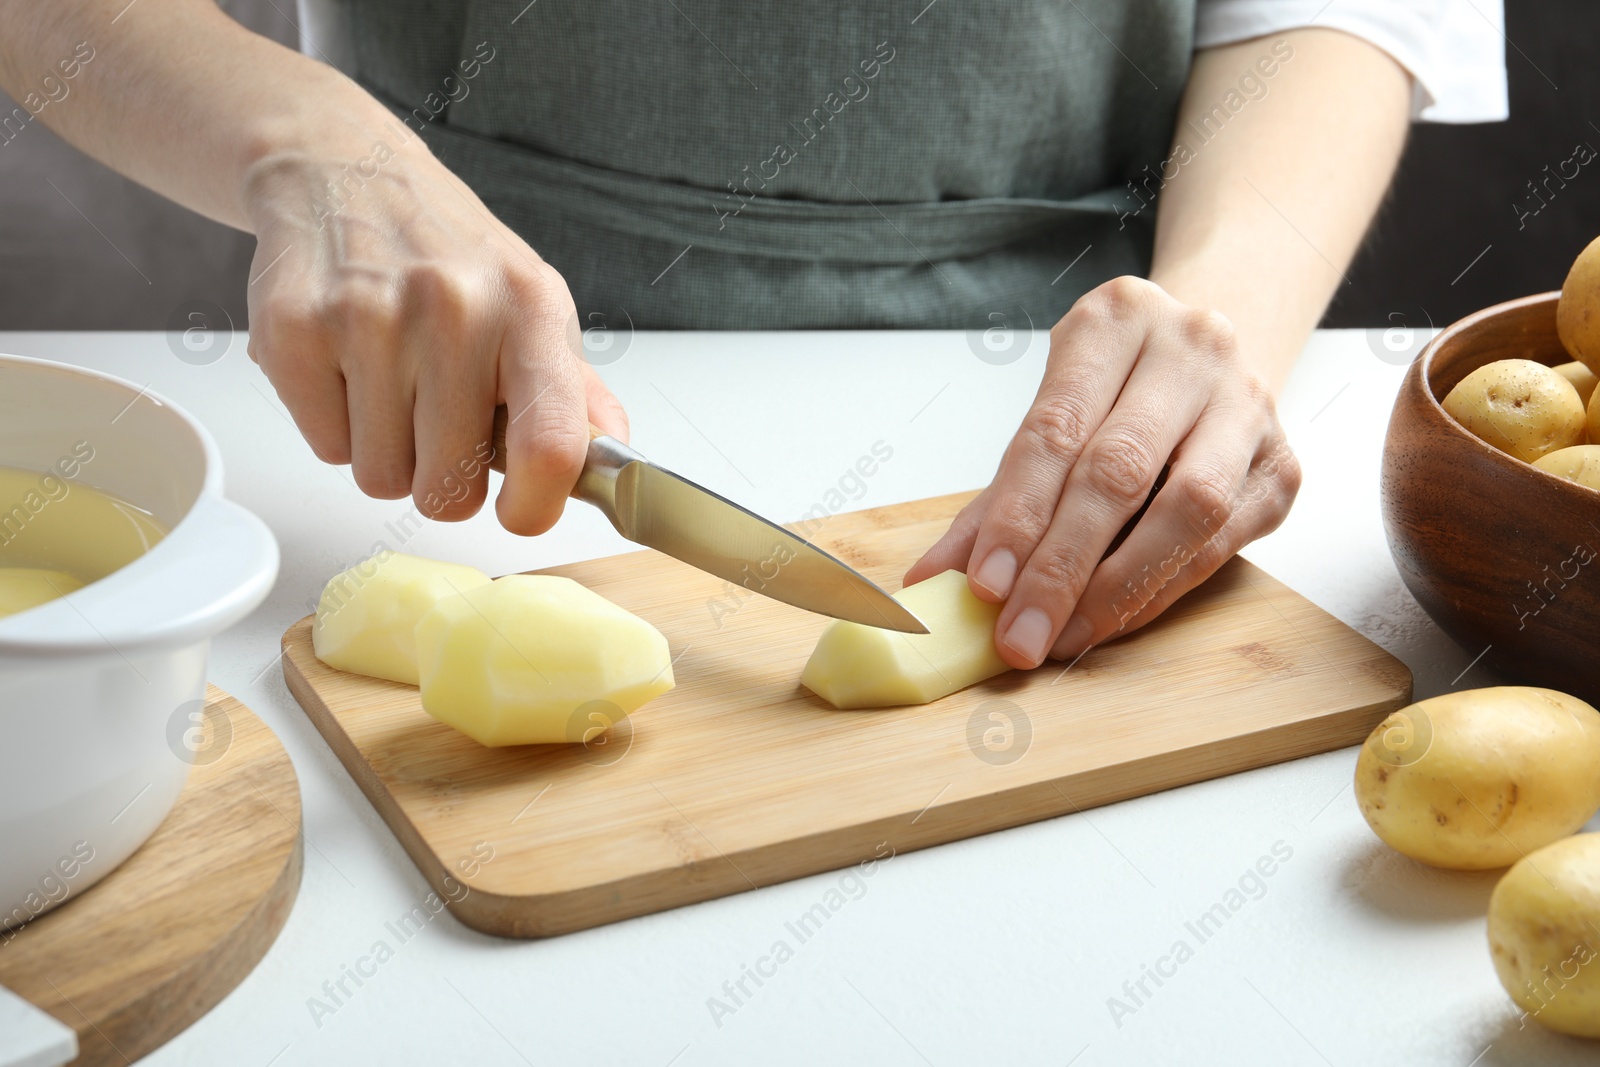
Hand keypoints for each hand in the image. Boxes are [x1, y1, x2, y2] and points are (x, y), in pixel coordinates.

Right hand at [241, 127, 625, 533]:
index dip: (536, 506)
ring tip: (391, 385)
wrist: (342, 170)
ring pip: (382, 477)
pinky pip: (326, 448)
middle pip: (450, 486)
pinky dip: (335, 427)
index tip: (520, 512)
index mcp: (530, 308)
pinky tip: (347, 367)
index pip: (551, 444)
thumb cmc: (448, 253)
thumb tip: (615, 459)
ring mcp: (367, 316)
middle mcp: (454, 307)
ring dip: (387, 452)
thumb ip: (577, 393)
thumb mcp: (532, 304)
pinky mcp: (292, 331)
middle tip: (438, 426)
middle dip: (444, 479)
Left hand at [906, 276, 1301, 668]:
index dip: (1018, 514)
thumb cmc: (1116, 390)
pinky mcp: (1281, 465)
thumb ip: (994, 498)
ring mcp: (1248, 405)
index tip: (985, 586)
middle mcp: (1192, 350)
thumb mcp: (1051, 414)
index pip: (1056, 428)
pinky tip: (1114, 618)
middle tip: (1019, 634)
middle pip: (1119, 471)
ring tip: (1064, 635)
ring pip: (1188, 509)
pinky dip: (1160, 589)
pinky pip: (1221, 543)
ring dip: (1118, 587)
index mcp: (1116, 319)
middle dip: (1060, 566)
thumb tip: (932, 581)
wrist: (1208, 358)